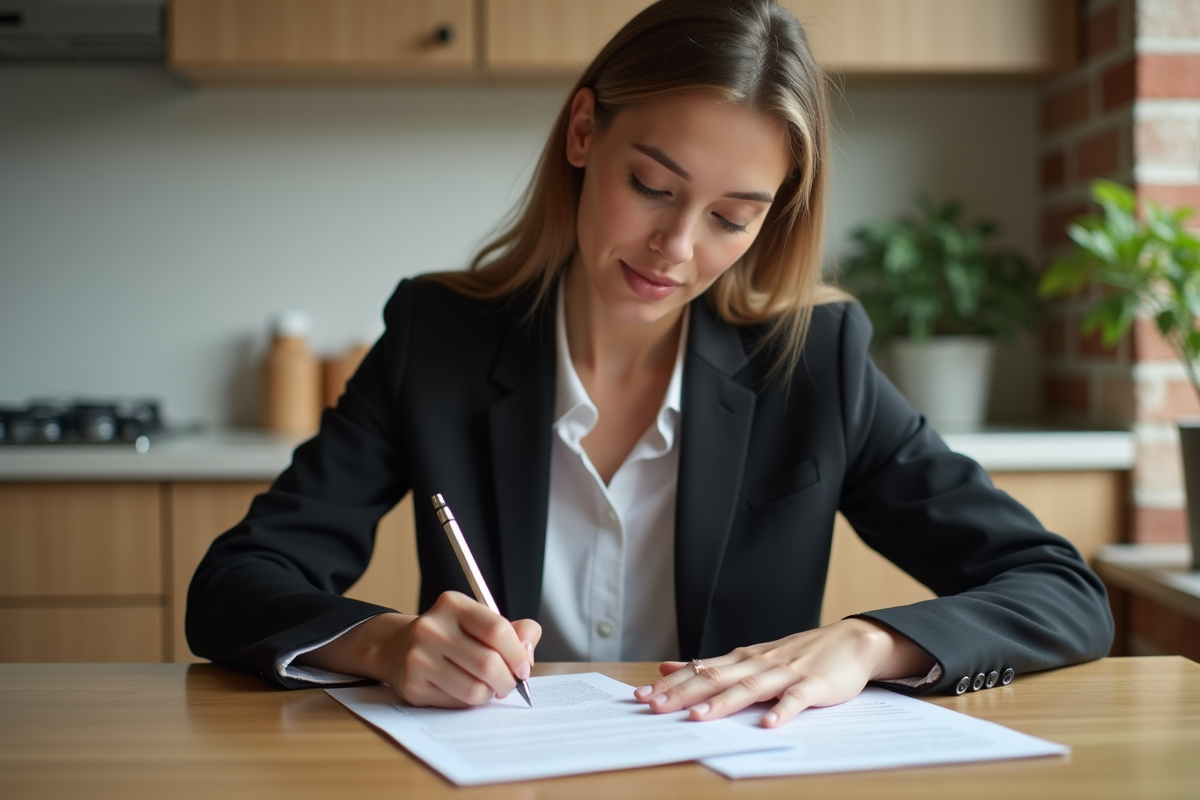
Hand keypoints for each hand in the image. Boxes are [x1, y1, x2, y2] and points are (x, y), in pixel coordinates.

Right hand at [300, 591, 540, 707]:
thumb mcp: (479, 621)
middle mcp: (431, 628)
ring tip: (489, 686)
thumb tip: (528, 652)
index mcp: (452, 605)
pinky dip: (471, 701)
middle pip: (488, 664)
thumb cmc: (451, 635)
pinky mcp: (413, 686)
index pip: (497, 629)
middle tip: (510, 683)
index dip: (518, 653)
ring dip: (491, 693)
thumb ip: (514, 630)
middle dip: (509, 680)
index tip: (524, 666)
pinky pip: (457, 702)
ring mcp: (418, 658)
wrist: (396, 648)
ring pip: (475, 689)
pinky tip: (467, 689)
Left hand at [632, 618, 932, 727]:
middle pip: (715, 678)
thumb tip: (670, 666)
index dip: (670, 684)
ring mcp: (786, 673)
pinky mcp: (813, 685)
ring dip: (723, 703)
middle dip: (683, 693)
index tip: (642, 695)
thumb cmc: (799, 654)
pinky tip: (770, 724)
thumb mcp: (751, 655)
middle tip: (654, 705)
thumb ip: (713, 664)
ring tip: (698, 717)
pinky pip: (796, 699)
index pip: (700, 670)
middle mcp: (758, 663)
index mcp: (742, 659)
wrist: (851, 641)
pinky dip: (782, 710)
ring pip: (749, 688)